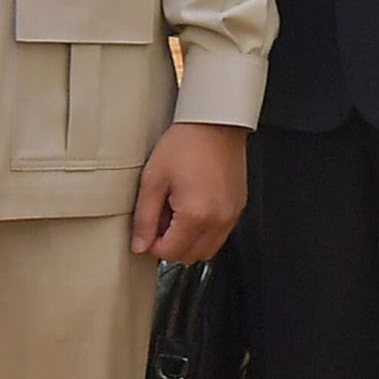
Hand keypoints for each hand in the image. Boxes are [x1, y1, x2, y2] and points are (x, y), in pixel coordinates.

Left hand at [130, 121, 248, 263]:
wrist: (215, 122)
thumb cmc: (186, 143)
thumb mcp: (153, 179)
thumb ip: (144, 218)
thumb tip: (140, 245)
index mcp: (196, 215)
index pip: (170, 253)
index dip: (153, 244)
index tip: (149, 226)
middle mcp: (219, 220)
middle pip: (189, 257)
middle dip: (171, 244)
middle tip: (162, 216)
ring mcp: (232, 215)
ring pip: (207, 250)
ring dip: (189, 240)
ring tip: (178, 210)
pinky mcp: (238, 207)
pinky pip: (220, 234)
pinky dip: (204, 230)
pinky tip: (194, 205)